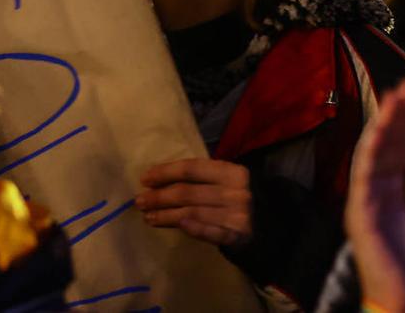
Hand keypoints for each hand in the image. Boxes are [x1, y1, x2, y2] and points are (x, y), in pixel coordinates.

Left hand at [137, 158, 251, 246]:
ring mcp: (238, 214)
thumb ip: (198, 179)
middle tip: (140, 201)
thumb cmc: (234, 198)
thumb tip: (156, 180)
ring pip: (193, 213)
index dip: (166, 173)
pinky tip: (177, 226)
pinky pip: (211, 232)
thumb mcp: (222, 181)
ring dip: (166, 216)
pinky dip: (193, 229)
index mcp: (231, 171)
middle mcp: (236, 191)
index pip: (192, 169)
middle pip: (188, 192)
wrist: (265, 225)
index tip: (145, 179)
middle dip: (160, 196)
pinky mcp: (237, 235)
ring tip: (148, 217)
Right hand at [346, 81, 404, 312]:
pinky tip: (379, 132)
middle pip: (385, 145)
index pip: (399, 148)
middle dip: (396, 115)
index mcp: (391, 191)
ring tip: (395, 99)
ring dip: (382, 125)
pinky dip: (369, 151)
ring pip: (371, 153)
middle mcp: (374, 190)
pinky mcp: (359, 212)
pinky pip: (362, 176)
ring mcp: (364, 200)